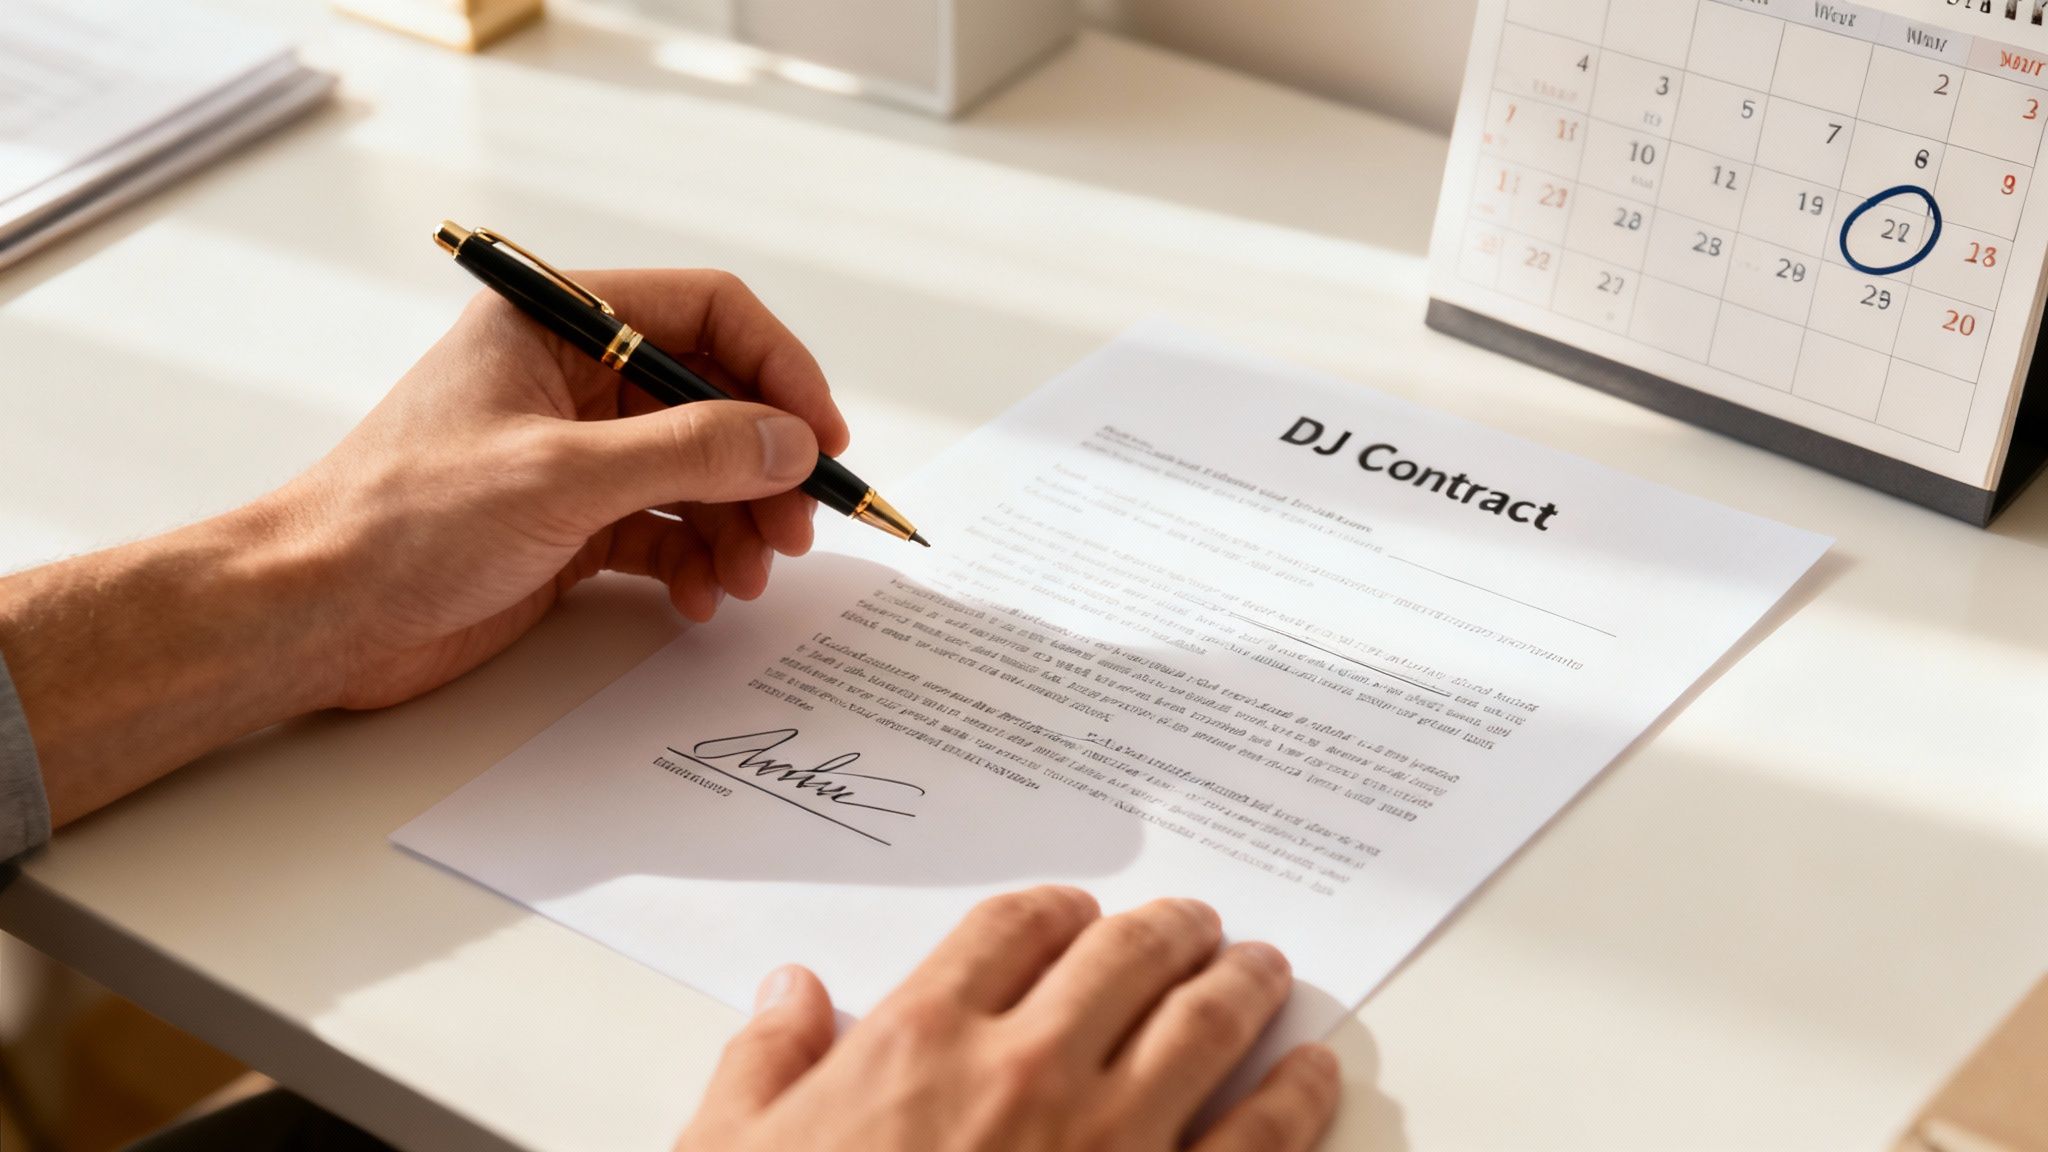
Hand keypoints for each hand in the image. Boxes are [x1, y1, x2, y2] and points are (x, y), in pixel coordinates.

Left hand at [271, 269, 849, 708]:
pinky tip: (701, 599)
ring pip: (696, 474)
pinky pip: (663, 530)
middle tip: (797, 531)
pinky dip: (694, 563)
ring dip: (737, 525)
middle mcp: (571, 378)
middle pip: (712, 402)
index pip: (707, 314)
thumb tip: (790, 440)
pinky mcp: (568, 523)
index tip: (822, 439)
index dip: (779, 370)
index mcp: (556, 322)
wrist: (315, 613)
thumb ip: (690, 453)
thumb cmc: (403, 520)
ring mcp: (572, 453)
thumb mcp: (563, 476)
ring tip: (750, 578)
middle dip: (763, 468)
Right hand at [674, 887, 1340, 1151]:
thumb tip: (788, 992)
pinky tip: (1312, 1073)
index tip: (1074, 915)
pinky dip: (1296, 1095)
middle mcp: (1026, 1071)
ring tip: (1260, 969)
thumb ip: (763, 1061)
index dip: (1054, 910)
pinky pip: (1258, 1140)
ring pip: (1204, 1024)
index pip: (1012, 929)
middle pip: (1124, 957)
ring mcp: (1109, 1144)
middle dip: (1168, 929)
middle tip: (1193, 925)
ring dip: (1240, 983)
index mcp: (921, 1040)